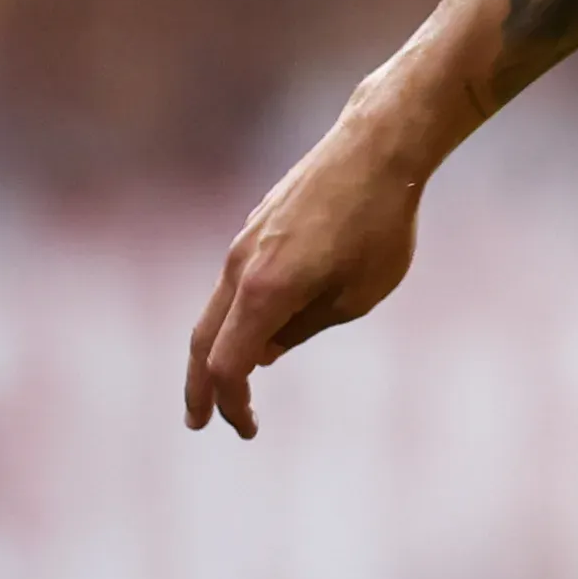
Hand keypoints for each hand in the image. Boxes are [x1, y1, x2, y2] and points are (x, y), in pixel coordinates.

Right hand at [183, 119, 428, 438]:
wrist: (376, 148)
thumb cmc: (378, 226)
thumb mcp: (356, 296)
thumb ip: (305, 329)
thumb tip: (265, 351)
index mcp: (265, 291)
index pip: (229, 365)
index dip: (233, 404)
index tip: (248, 430)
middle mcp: (241, 267)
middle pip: (203, 340)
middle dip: (200, 387)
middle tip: (198, 423)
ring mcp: (244, 244)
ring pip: (215, 309)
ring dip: (215, 351)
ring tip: (222, 386)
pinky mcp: (256, 228)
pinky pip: (234, 284)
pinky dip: (233, 318)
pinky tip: (251, 335)